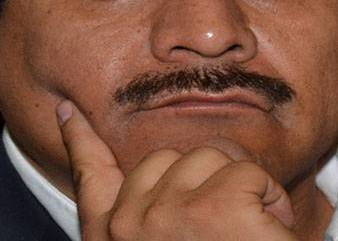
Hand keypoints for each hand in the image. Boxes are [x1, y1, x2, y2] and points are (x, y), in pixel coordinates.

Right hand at [57, 100, 297, 240]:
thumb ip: (148, 223)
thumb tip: (155, 180)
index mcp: (112, 240)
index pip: (89, 175)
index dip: (78, 137)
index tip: (68, 110)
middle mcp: (130, 226)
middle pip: (171, 159)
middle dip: (207, 180)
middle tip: (225, 230)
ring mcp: (169, 215)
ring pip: (212, 158)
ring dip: (242, 189)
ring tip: (246, 235)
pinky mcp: (216, 209)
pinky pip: (248, 172)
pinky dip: (269, 198)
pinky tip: (267, 233)